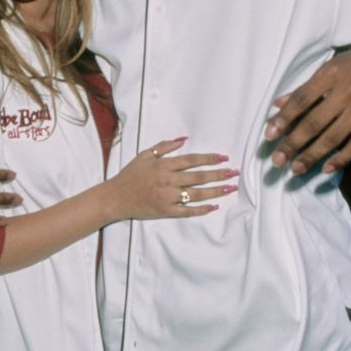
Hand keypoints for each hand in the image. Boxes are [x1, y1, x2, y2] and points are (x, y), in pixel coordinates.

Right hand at [108, 137, 237, 220]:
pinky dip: (201, 209)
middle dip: (218, 174)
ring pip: (196, 194)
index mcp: (163, 165)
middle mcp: (168, 180)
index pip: (192, 160)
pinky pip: (187, 211)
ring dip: (215, 191)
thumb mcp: (145, 155)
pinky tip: (214, 206)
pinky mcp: (165, 211)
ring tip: (230, 188)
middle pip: (198, 177)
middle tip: (234, 173)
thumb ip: (164, 146)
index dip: (209, 159)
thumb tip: (184, 139)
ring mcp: (167, 197)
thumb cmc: (130, 175)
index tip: (224, 158)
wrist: (115, 197)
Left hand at [264, 38, 350, 174]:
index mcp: (331, 73)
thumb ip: (307, 87)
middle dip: (292, 144)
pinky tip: (326, 168)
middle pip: (313, 122)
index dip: (284, 119)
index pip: (301, 99)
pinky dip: (341, 158)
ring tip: (296, 169)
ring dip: (311, 156)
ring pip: (332, 137)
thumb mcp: (335, 65)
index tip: (269, 134)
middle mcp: (346, 91)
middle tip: (276, 160)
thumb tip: (279, 104)